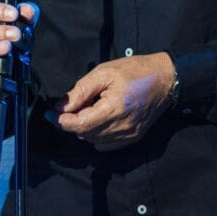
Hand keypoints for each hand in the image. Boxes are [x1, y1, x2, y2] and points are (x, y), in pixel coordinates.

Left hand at [46, 52, 173, 150]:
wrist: (166, 79)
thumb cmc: (135, 71)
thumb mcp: (104, 72)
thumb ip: (80, 91)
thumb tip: (60, 107)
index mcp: (114, 110)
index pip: (80, 125)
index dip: (62, 121)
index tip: (50, 113)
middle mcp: (122, 128)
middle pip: (85, 134)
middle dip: (71, 123)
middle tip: (66, 107)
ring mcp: (129, 135)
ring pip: (94, 140)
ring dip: (83, 128)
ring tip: (85, 109)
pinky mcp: (134, 137)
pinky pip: (107, 144)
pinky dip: (96, 135)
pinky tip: (96, 120)